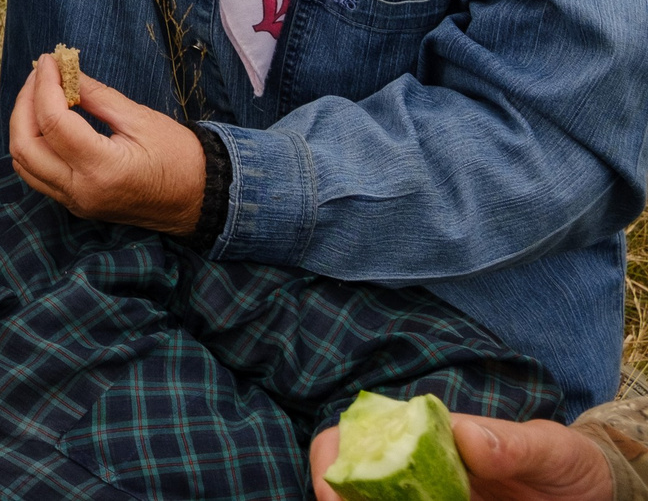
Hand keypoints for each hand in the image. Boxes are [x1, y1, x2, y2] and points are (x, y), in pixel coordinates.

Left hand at [7, 51, 206, 234]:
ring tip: (40, 93)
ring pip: (23, 163)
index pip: (53, 122)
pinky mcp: (75, 204)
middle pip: (24, 145)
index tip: (48, 60)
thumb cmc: (180, 157)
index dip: (44, 85)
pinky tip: (47, 120)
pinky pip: (36, 174)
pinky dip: (32, 144)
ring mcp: (75, 202)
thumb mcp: (140, 118)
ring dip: (23, 124)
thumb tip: (63, 69)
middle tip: (40, 74)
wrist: (201, 199)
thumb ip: (96, 95)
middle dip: (24, 103)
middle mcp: (81, 191)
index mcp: (102, 169)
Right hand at [310, 414, 615, 500]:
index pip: (354, 436)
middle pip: (354, 486)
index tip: (335, 495)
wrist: (596, 494)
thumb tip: (464, 435)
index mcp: (426, 435)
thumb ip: (512, 442)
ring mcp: (431, 498)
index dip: (333, 465)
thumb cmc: (567, 461)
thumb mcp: (550, 449)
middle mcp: (418, 469)